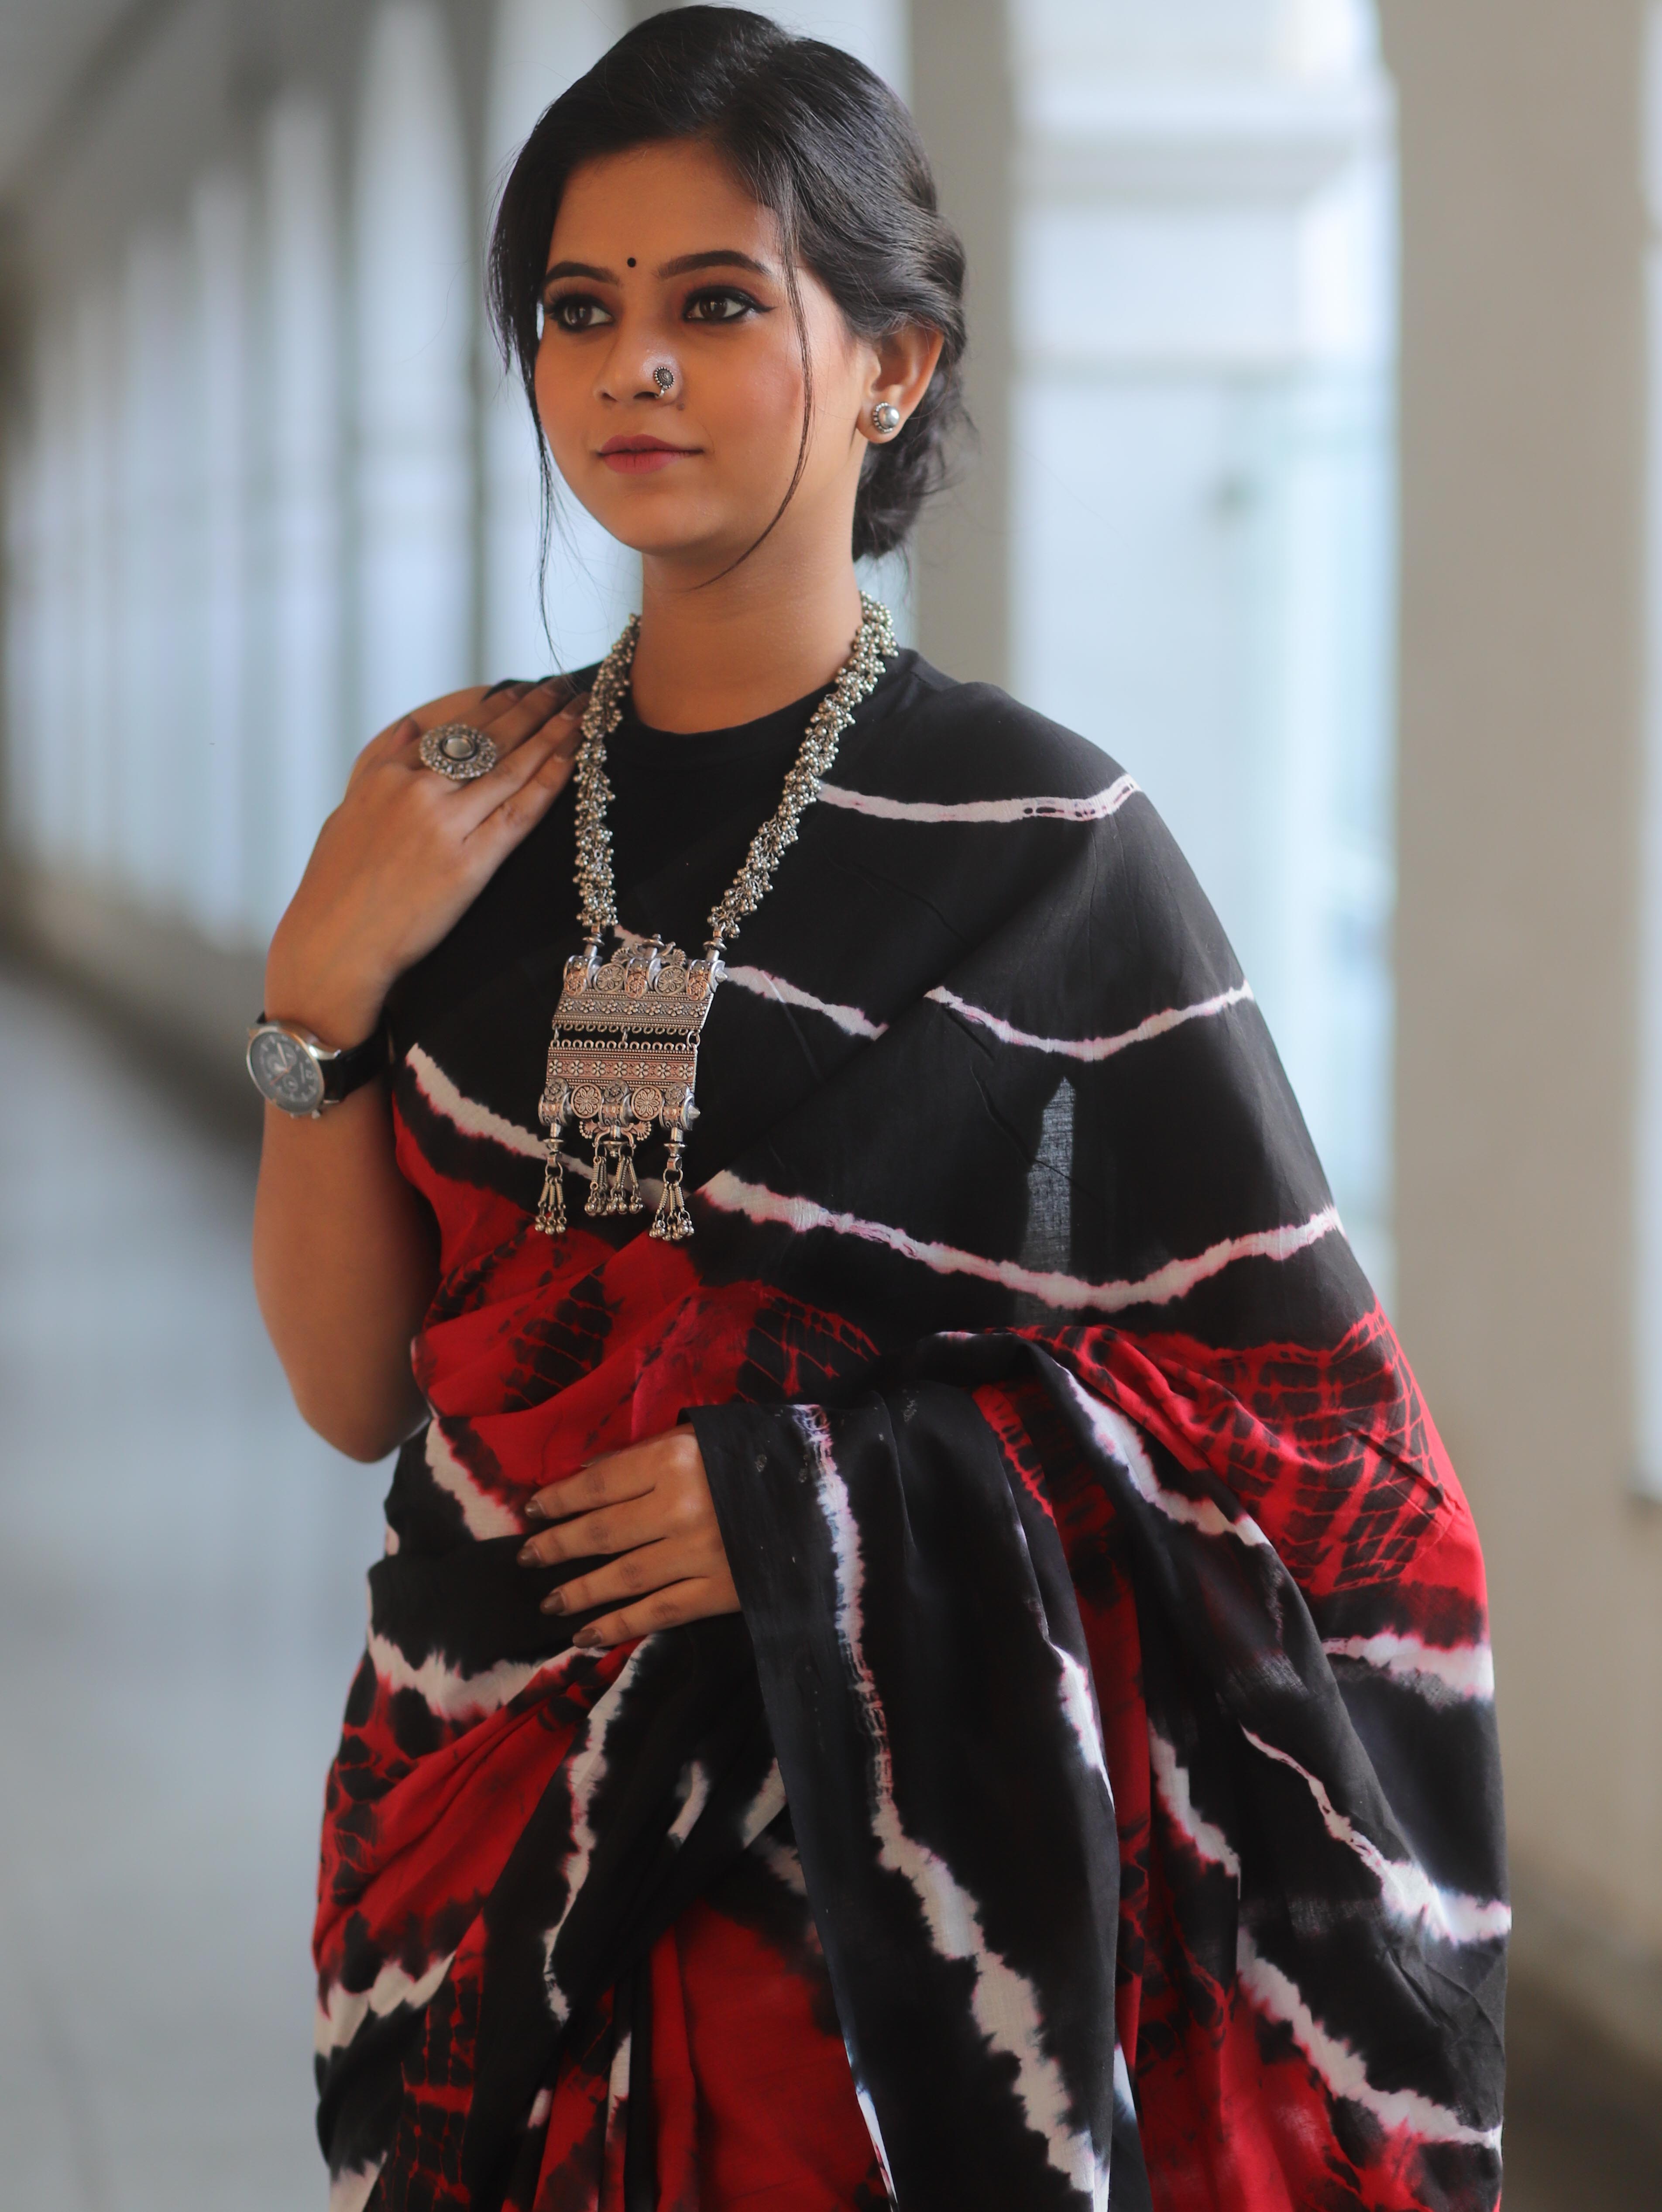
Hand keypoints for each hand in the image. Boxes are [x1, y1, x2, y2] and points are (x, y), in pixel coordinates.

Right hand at [264, 678, 586, 1046]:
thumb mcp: (347, 812)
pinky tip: (573, 758)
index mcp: (387, 777)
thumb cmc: (335, 889)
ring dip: (551, 733)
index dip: (493, 707)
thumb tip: (413, 724)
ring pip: (509, 768)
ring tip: (580, 710)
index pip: (452, 730)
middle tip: (561, 685)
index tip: (521, 688)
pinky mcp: (467, 865)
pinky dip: (549, 782)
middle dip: (530, 709)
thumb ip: (379, 764)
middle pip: (487, 740)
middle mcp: (416, 793)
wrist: (334, 946)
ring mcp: (444, 826)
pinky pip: (518, 814)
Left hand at [517, 1429, 738, 1648]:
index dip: (559, 1499)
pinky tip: (589, 1636)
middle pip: (602, 1531)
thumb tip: (587, 1473)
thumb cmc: (759, 1455)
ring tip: (549, 1602)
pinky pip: (660, 1611)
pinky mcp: (721, 1591)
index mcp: (674, 1460)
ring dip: (580, 1591)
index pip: (598, 1484)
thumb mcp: (701, 1437)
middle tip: (527, 1557)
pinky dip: (621, 1625)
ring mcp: (700, 1554)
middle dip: (558, 1546)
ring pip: (624, 1576)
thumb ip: (644, 1453)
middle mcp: (680, 1508)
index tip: (531, 1510)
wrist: (832, 1495)